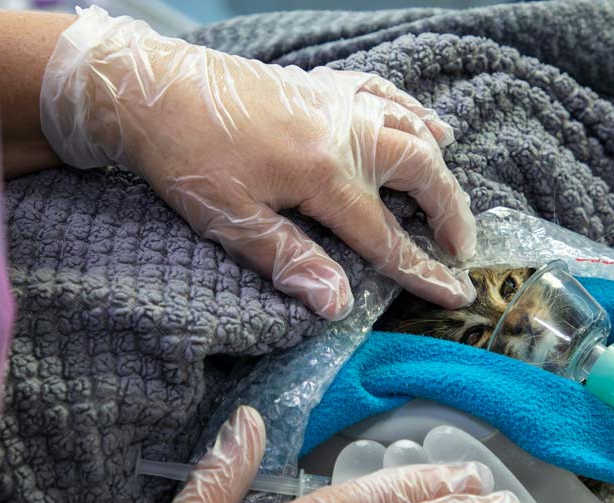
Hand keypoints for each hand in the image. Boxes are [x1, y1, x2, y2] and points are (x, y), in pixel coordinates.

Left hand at [40, 7, 477, 319]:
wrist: (150, 87)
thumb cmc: (186, 157)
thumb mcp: (231, 218)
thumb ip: (290, 260)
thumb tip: (339, 306)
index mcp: (324, 174)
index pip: (386, 235)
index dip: (424, 270)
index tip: (458, 294)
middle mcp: (344, 133)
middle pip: (420, 173)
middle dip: (450, 213)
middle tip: (462, 249)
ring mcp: (336, 103)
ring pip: (411, 130)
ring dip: (439, 166)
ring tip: (451, 199)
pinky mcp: (321, 84)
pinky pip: (385, 93)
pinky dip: (413, 110)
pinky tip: (428, 123)